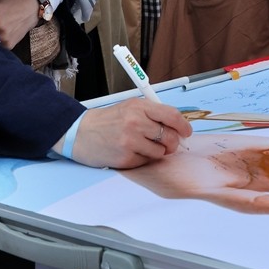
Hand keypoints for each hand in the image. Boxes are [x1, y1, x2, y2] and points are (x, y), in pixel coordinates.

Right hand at [65, 101, 192, 168]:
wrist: (81, 133)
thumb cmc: (108, 120)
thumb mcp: (130, 107)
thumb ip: (153, 113)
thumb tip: (177, 125)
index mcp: (139, 107)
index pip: (172, 116)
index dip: (184, 126)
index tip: (186, 132)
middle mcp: (136, 123)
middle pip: (170, 137)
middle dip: (172, 142)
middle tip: (168, 143)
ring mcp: (130, 141)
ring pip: (161, 152)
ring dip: (157, 151)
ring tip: (143, 146)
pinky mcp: (125, 158)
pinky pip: (147, 161)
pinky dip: (143, 158)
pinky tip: (132, 152)